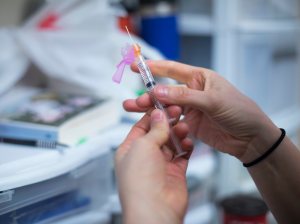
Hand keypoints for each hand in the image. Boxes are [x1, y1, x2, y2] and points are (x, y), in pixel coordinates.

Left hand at [115, 108, 192, 223]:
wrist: (155, 209)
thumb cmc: (140, 181)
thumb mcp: (144, 145)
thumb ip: (155, 129)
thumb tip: (159, 114)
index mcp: (130, 150)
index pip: (141, 127)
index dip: (153, 114)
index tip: (164, 104)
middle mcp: (144, 157)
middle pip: (158, 133)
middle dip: (168, 122)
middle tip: (178, 111)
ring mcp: (160, 165)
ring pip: (171, 143)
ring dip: (177, 134)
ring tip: (184, 126)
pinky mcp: (174, 173)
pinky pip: (182, 155)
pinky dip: (186, 147)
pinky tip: (188, 142)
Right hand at [124, 60, 279, 162]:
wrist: (251, 138)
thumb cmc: (239, 111)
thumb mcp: (213, 101)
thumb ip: (184, 96)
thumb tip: (157, 91)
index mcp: (199, 78)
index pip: (172, 69)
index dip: (154, 67)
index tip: (136, 66)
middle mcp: (192, 92)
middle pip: (165, 91)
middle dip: (148, 96)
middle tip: (134, 102)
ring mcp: (191, 109)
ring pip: (166, 107)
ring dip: (150, 110)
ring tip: (132, 110)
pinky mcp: (190, 124)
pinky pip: (172, 122)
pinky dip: (162, 123)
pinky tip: (152, 126)